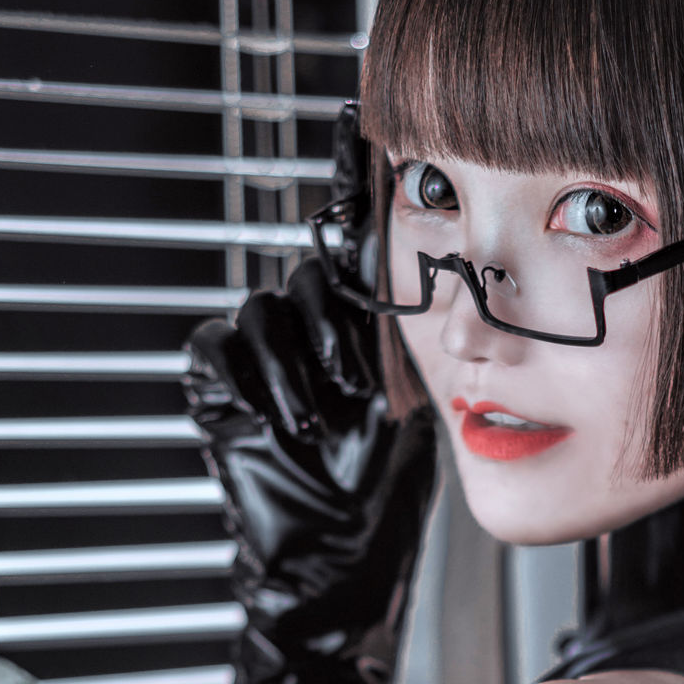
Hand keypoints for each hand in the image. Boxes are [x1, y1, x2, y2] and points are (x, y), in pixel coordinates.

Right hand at [183, 101, 420, 625]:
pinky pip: (218, 350)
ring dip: (300, 359)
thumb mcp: (427, 409)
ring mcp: (260, 360)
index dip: (349, 175)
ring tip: (329, 416)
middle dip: (332, 319)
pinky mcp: (218, 392)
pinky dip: (256, 380)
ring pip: (265, 310)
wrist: (340, 568)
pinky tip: (292, 425)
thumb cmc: (386, 499)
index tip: (359, 115)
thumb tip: (466, 292)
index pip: (352, 238)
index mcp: (359, 326)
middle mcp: (308, 332)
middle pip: (308, 273)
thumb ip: (429, 344)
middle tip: (358, 380)